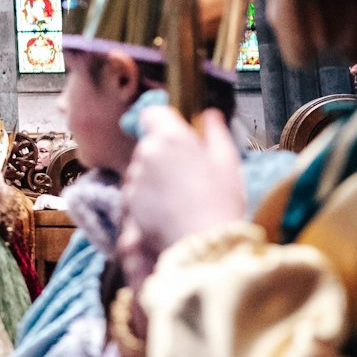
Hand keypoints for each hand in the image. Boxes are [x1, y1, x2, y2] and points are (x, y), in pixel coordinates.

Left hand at [124, 105, 247, 258]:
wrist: (203, 243)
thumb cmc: (220, 201)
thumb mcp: (227, 161)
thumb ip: (215, 132)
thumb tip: (209, 115)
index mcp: (169, 137)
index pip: (152, 114)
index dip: (163, 122)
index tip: (176, 134)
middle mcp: (146, 153)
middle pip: (148, 144)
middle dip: (164, 154)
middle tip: (188, 172)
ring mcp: (134, 179)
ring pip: (141, 170)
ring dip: (154, 177)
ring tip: (180, 197)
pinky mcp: (129, 203)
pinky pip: (136, 193)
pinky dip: (148, 199)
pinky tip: (169, 211)